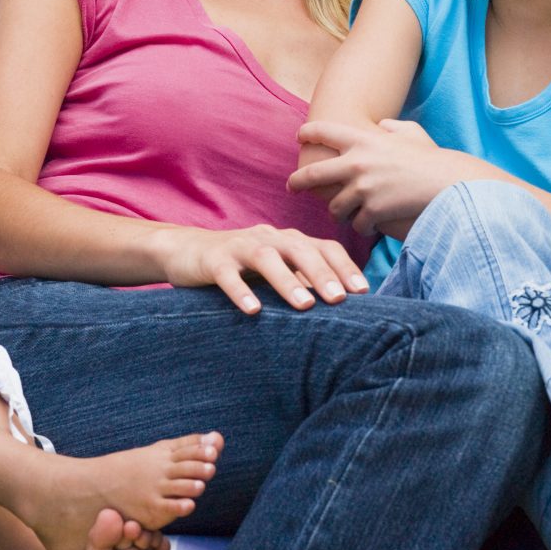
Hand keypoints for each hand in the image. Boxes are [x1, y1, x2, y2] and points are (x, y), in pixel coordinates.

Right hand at [156, 225, 367, 314]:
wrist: (187, 251)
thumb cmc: (242, 266)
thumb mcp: (277, 271)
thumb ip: (304, 281)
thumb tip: (344, 306)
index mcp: (289, 240)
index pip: (324, 247)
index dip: (344, 266)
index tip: (363, 292)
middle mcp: (269, 238)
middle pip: (300, 250)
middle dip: (322, 274)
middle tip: (341, 300)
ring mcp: (239, 246)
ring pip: (266, 258)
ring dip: (287, 281)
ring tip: (305, 305)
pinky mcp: (213, 259)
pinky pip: (227, 274)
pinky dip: (240, 291)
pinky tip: (252, 311)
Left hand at [289, 120, 468, 239]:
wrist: (448, 183)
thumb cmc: (432, 158)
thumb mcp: (412, 133)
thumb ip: (393, 127)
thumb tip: (382, 124)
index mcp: (362, 140)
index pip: (322, 130)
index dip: (307, 132)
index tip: (299, 137)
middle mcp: (356, 163)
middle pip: (312, 174)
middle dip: (297, 182)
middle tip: (291, 187)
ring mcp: (363, 188)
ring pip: (334, 207)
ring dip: (339, 212)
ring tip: (345, 215)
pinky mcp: (372, 211)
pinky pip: (357, 224)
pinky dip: (362, 227)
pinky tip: (368, 226)